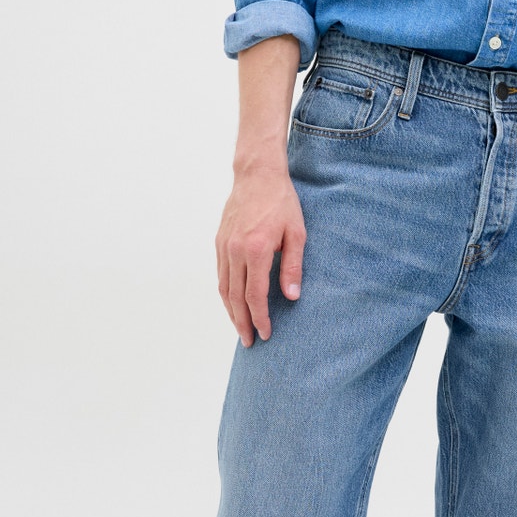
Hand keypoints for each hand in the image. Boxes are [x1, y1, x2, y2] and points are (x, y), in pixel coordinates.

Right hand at [216, 164, 305, 346]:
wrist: (256, 175)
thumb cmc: (281, 202)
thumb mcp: (297, 233)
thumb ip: (293, 266)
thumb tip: (291, 296)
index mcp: (257, 249)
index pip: (255, 295)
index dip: (260, 318)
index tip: (266, 333)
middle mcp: (236, 250)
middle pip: (235, 297)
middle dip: (242, 323)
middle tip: (250, 342)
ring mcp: (224, 246)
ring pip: (224, 288)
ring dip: (231, 312)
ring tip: (240, 329)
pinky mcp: (219, 241)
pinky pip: (220, 275)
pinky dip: (225, 294)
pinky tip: (232, 303)